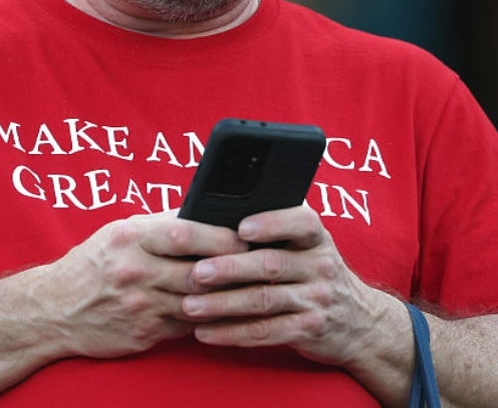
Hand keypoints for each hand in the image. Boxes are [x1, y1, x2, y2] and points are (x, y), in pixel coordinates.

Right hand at [35, 211, 248, 357]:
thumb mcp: (117, 234)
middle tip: (261, 265)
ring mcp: (140, 305)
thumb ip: (159, 225)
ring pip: (200, 302)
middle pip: (199, 271)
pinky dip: (208, 319)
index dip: (222, 236)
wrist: (53, 309)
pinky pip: (188, 326)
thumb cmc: (91, 265)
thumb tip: (202, 210)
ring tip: (252, 289)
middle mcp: (134, 271)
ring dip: (228, 297)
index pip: (186, 233)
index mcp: (129, 238)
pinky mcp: (144, 333)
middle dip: (234, 269)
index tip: (246, 236)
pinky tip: (224, 313)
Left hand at [182, 205, 396, 367]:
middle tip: (195, 272)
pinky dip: (233, 333)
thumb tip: (213, 217)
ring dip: (222, 305)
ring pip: (263, 301)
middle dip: (230, 268)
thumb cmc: (313, 273)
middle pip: (271, 264)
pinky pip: (266, 332)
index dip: (271, 223)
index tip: (240, 228)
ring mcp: (316, 300)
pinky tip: (205, 332)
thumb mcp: (308, 247)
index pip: (301, 222)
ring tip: (189, 306)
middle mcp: (320, 266)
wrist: (361, 325)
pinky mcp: (309, 330)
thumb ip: (275, 231)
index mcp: (316, 238)